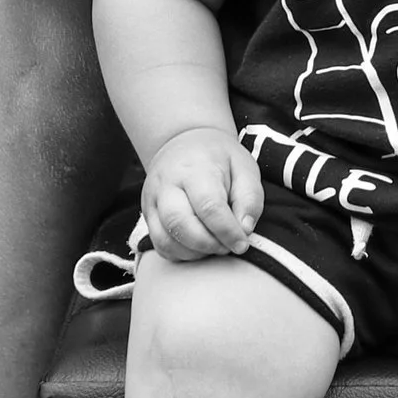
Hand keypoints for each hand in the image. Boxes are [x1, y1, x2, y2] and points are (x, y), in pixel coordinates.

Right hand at [140, 127, 263, 260]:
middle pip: (180, 223)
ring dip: (194, 252)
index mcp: (195, 168)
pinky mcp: (147, 214)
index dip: (227, 231)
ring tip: (214, 246)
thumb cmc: (219, 158)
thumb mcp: (244, 167)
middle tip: (227, 246)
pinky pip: (158, 244)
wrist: (184, 142)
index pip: (209, 206)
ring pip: (165, 238)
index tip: (242, 244)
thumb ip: (250, 198)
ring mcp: (152, 199)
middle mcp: (167, 183)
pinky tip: (198, 248)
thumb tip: (244, 229)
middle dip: (208, 244)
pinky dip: (179, 254)